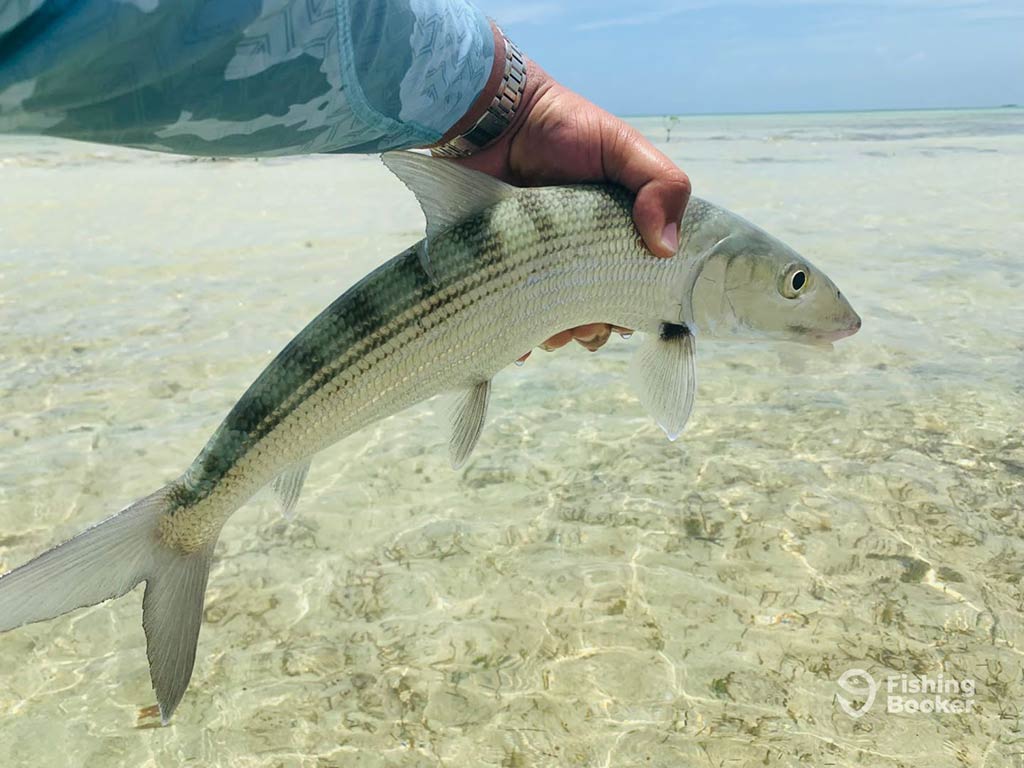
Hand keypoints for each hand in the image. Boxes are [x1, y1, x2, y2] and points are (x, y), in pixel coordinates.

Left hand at [436, 30, 690, 358]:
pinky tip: (517, 342)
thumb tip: (667, 248)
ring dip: (556, 336)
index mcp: (615, 238)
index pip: (632, 289)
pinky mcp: (500, 268)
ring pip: (552, 322)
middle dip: (592, 330)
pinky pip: (507, 315)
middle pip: (594, 316)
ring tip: (548, 329)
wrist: (494, 117)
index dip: (632, 309)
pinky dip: (513, 338)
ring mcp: (537, 266)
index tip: (622, 315)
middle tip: (581, 324)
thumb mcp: (624, 146)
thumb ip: (660, 185)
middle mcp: (577, 257)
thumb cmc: (564, 127)